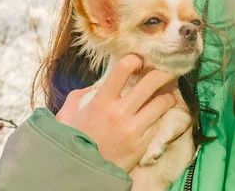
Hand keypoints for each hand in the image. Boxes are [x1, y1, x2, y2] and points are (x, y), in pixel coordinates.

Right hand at [56, 54, 176, 172]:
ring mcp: (133, 129)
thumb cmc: (75, 140)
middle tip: (167, 70)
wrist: (82, 173)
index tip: (139, 61)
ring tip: (167, 93)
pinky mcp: (143, 143)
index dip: (135, 60)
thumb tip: (92, 85)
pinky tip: (160, 112)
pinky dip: (161, 115)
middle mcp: (119, 112)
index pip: (123, 69)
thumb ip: (79, 95)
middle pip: (151, 82)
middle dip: (163, 72)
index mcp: (101, 101)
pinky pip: (159, 122)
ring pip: (162, 103)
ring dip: (167, 95)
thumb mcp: (67, 114)